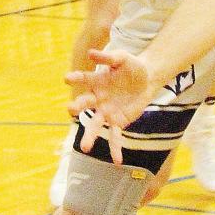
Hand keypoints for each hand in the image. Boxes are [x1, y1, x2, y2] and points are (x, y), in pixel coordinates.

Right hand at [66, 47, 156, 163]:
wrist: (148, 78)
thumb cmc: (131, 66)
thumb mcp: (121, 58)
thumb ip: (107, 58)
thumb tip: (90, 53)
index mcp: (96, 82)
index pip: (83, 80)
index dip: (75, 78)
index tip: (67, 78)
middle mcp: (97, 99)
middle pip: (85, 104)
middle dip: (78, 106)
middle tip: (70, 109)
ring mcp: (106, 112)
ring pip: (95, 125)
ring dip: (90, 136)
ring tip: (84, 148)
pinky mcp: (118, 122)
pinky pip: (115, 137)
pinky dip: (115, 149)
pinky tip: (117, 162)